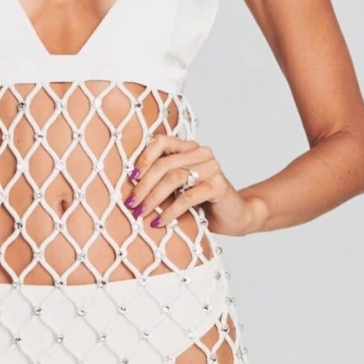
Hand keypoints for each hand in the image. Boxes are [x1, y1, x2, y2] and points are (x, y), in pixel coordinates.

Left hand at [125, 132, 263, 238]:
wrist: (234, 216)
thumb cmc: (201, 203)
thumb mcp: (178, 188)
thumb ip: (161, 180)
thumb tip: (129, 187)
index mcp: (189, 148)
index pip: (161, 141)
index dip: (144, 158)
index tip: (131, 178)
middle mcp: (201, 153)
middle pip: (164, 164)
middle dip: (144, 186)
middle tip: (131, 204)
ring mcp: (212, 167)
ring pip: (174, 178)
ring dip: (153, 199)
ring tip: (141, 214)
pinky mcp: (218, 185)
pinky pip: (188, 197)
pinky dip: (171, 211)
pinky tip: (160, 222)